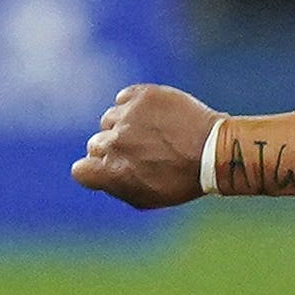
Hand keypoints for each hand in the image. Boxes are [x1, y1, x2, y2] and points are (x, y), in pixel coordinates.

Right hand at [71, 82, 218, 209]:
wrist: (213, 150)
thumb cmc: (182, 180)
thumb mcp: (146, 198)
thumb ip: (114, 187)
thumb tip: (97, 176)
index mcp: (111, 171)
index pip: (80, 170)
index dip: (95, 170)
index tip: (111, 169)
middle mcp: (115, 142)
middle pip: (96, 144)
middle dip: (113, 149)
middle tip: (140, 152)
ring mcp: (127, 116)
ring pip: (110, 119)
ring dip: (124, 126)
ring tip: (151, 133)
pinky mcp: (142, 95)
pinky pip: (124, 98)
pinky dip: (134, 106)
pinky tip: (153, 116)